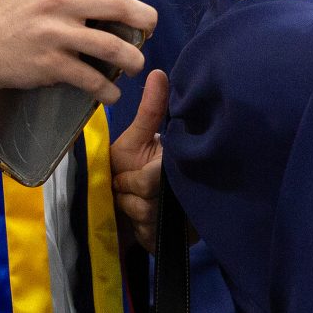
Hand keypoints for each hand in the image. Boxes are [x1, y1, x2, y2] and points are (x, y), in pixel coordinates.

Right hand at [0, 0, 159, 185]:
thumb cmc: (6, 13)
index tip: (126, 9)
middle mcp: (58, 2)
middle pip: (120, 8)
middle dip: (145, 22)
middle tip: (149, 33)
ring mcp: (54, 34)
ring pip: (111, 46)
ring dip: (132, 60)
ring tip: (136, 66)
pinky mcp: (50, 64)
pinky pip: (90, 77)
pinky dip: (107, 89)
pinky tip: (112, 94)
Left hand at [109, 70, 167, 253]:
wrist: (142, 200)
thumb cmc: (136, 164)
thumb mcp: (139, 137)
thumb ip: (151, 110)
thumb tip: (158, 72)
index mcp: (176, 166)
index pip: (153, 177)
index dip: (138, 176)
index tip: (132, 170)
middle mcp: (184, 193)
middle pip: (147, 199)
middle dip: (130, 192)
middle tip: (128, 184)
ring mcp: (181, 220)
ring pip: (144, 217)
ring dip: (132, 210)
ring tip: (135, 198)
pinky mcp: (174, 241)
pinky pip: (149, 236)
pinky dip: (140, 228)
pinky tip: (142, 218)